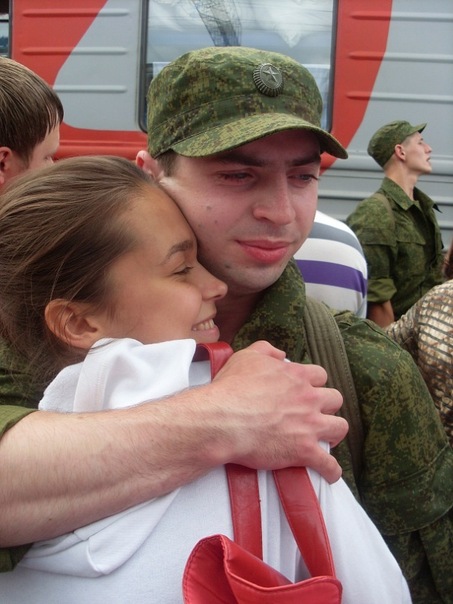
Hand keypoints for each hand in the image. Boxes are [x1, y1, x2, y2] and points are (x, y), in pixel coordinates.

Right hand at [206, 340, 347, 482]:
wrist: (222, 419)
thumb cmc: (231, 387)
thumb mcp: (247, 356)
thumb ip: (267, 350)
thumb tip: (282, 354)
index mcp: (297, 376)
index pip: (320, 375)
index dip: (314, 383)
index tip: (307, 391)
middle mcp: (308, 398)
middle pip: (335, 399)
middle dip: (328, 406)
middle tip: (316, 413)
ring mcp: (309, 425)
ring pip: (340, 427)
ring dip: (334, 433)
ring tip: (327, 439)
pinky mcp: (304, 451)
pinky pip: (328, 463)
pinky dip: (331, 469)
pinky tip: (330, 473)